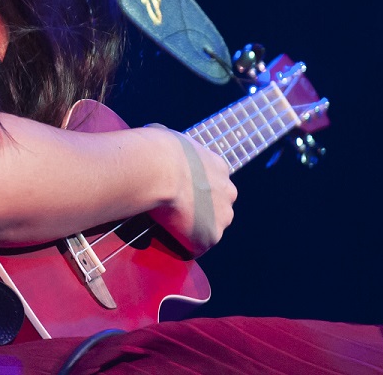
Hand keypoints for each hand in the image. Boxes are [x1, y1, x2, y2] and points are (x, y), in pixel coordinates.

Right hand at [145, 125, 236, 257]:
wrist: (158, 170)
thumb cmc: (157, 150)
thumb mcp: (166, 136)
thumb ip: (168, 145)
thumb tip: (154, 140)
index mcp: (219, 166)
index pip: (213, 183)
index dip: (195, 190)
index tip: (179, 192)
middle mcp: (228, 191)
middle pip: (218, 207)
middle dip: (200, 211)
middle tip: (173, 212)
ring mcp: (222, 215)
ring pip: (209, 228)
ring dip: (192, 229)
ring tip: (167, 228)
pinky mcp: (210, 237)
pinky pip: (196, 246)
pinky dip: (182, 245)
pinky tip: (165, 238)